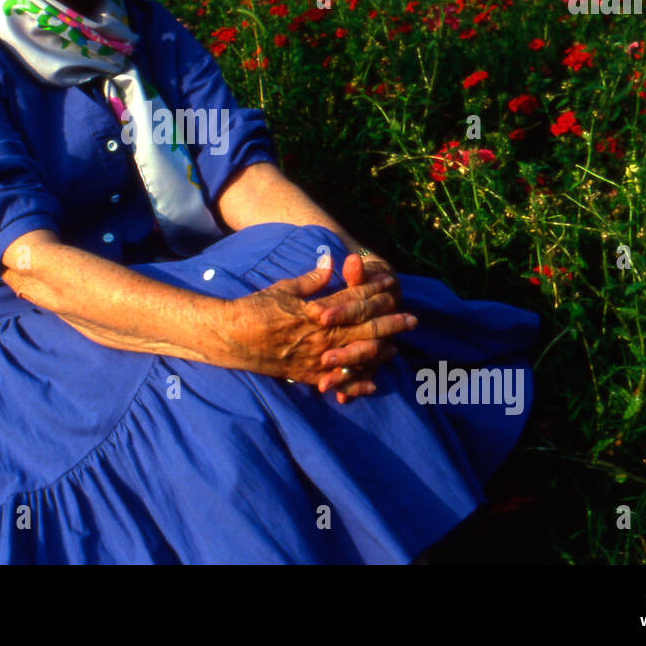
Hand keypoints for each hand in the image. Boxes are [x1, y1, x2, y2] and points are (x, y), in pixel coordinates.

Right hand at [227, 259, 416, 389]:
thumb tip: (331, 262)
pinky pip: (338, 382)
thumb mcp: (284, 288)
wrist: (232, 337)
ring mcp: (317, 358)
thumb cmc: (256, 308)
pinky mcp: (308, 375)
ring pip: (358, 355)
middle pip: (365, 328)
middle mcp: (322, 336)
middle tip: (413, 319)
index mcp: (318, 311)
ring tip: (397, 347)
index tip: (391, 285)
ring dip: (380, 351)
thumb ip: (312, 279)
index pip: (354, 300)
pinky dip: (356, 383)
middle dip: (391, 322)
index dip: (375, 292)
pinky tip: (372, 384)